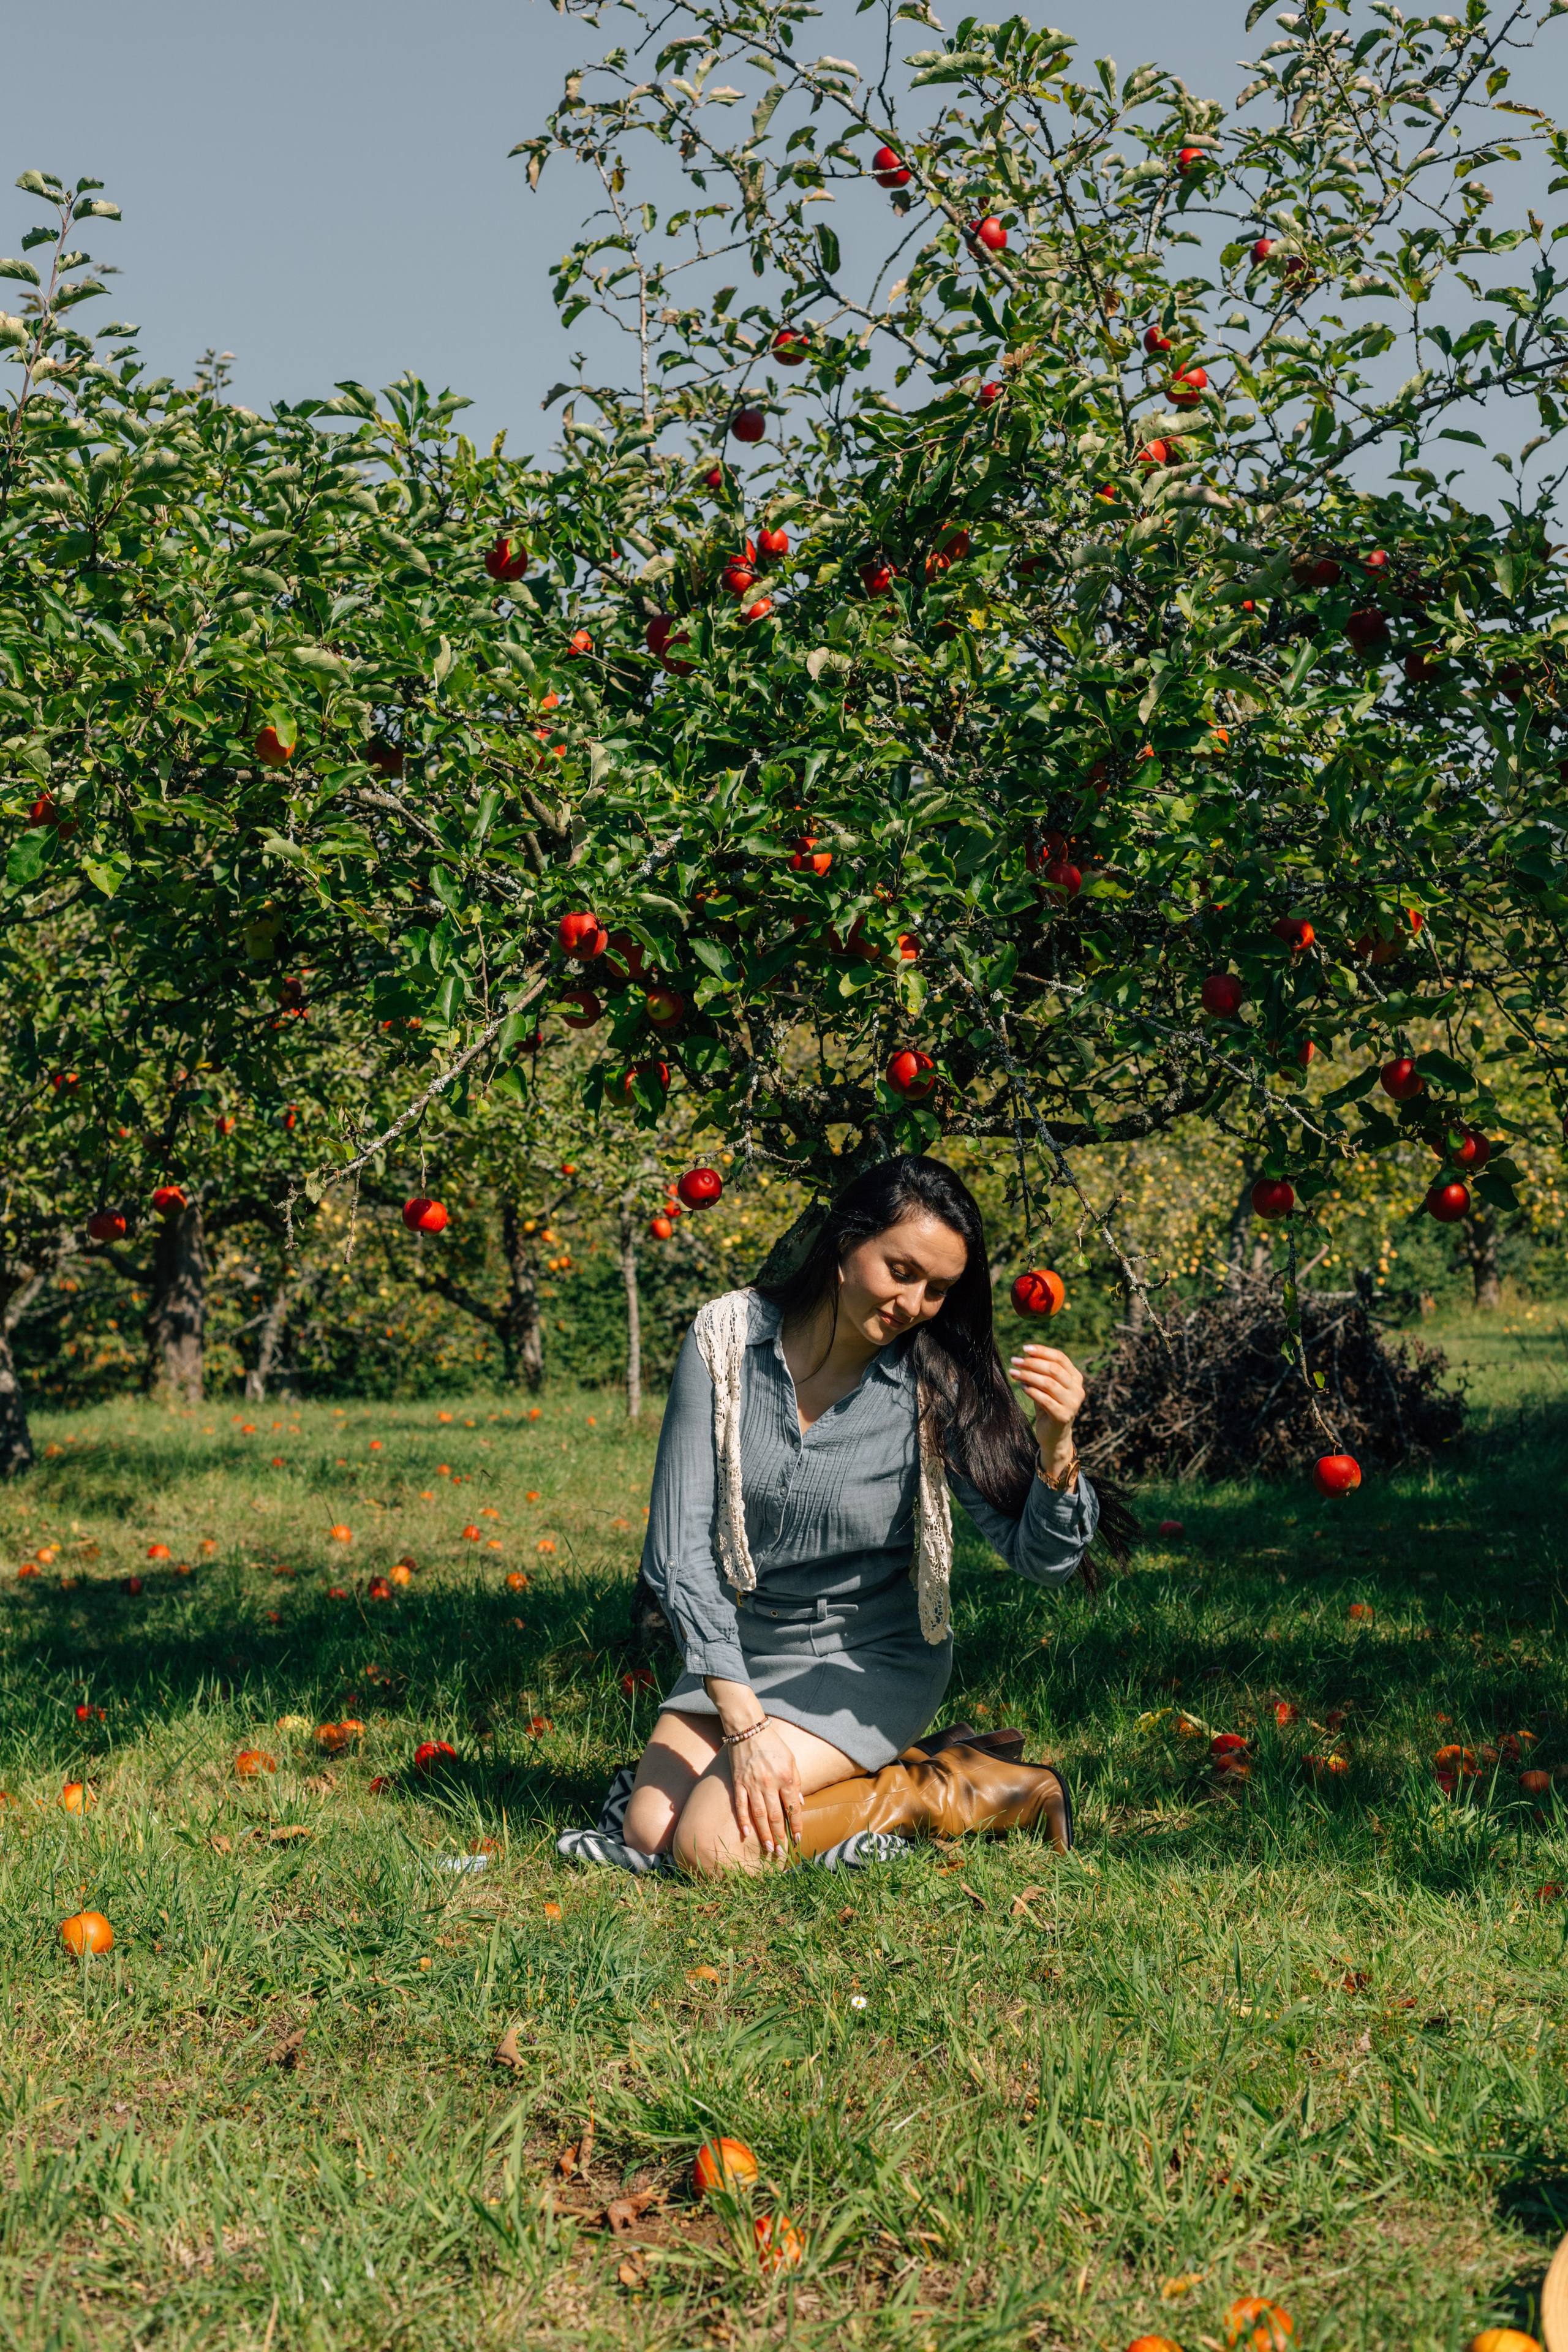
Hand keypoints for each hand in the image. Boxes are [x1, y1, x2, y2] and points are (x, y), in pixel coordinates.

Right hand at [725, 1723, 803, 1857]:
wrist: (749, 1729)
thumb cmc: (773, 1745)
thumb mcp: (791, 1760)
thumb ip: (797, 1782)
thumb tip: (800, 1804)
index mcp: (786, 1778)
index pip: (793, 1808)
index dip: (796, 1826)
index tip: (798, 1840)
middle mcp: (770, 1784)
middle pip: (776, 1816)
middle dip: (780, 1836)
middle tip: (781, 1853)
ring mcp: (752, 1784)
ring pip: (759, 1815)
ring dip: (764, 1834)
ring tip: (768, 1849)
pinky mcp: (738, 1783)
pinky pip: (741, 1806)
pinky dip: (743, 1821)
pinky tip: (747, 1834)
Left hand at [1008, 1342, 1084, 1481]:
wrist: (1053, 1436)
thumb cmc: (1047, 1406)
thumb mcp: (1046, 1386)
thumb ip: (1042, 1372)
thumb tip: (1026, 1354)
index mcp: (1076, 1378)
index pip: (1060, 1358)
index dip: (1042, 1351)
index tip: (1024, 1348)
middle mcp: (1078, 1390)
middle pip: (1054, 1369)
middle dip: (1032, 1363)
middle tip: (1015, 1360)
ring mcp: (1073, 1404)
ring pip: (1048, 1383)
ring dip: (1028, 1376)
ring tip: (1013, 1372)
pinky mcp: (1063, 1416)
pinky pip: (1045, 1400)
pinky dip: (1032, 1391)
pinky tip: (1021, 1387)